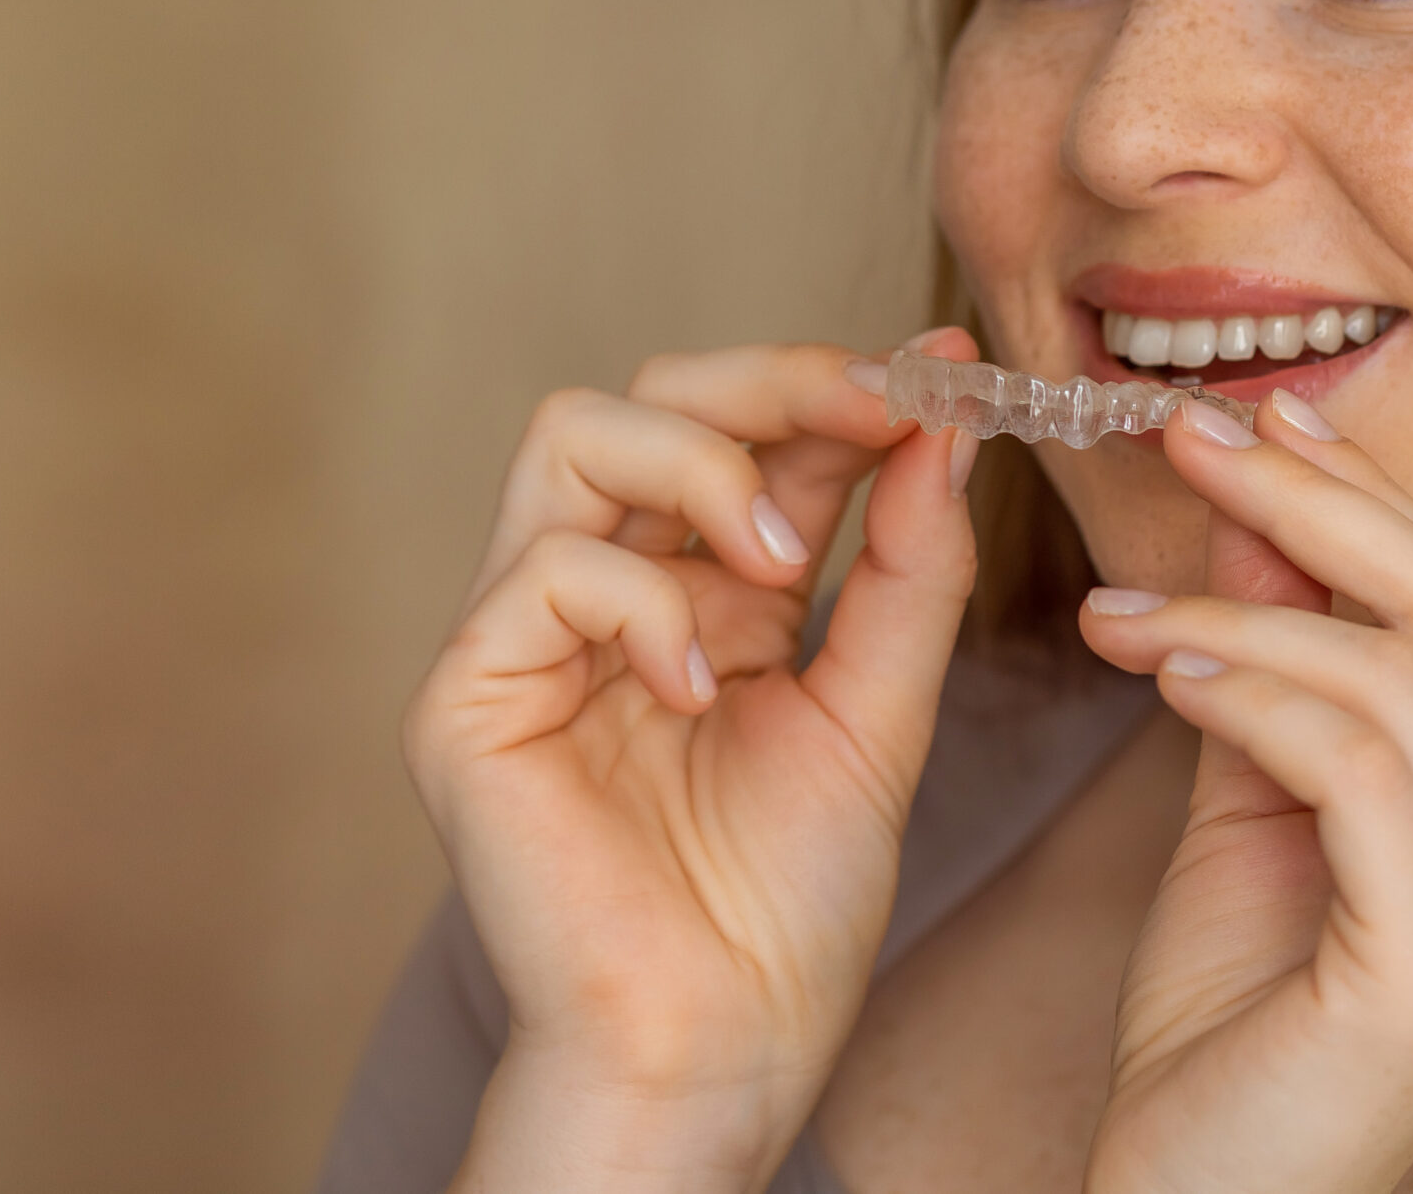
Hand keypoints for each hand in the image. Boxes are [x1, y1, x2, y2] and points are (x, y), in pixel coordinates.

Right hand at [402, 331, 981, 1193]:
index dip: (841, 384)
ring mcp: (530, 635)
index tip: (943, 364)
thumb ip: (909, 568)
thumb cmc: (788, 905)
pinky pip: (544, 568)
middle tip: (878, 412)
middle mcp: (613, 593)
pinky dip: (643, 600)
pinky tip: (699, 687)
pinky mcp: (468, 695)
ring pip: (574, 432)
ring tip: (784, 560)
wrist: (720, 1049)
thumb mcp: (880, 709)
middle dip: (775, 380)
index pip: (752, 431)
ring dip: (705, 465)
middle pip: (652, 392)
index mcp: (707, 593)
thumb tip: (940, 420)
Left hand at [1076, 391, 1412, 1193]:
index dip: (1360, 497)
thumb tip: (1256, 511)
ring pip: (1397, 679)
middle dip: (1312, 503)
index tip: (1250, 421)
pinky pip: (1354, 765)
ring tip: (1120, 615)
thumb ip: (1267, 670)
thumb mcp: (1249, 811)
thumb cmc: (1224, 1034)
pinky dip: (1248, 693)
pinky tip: (1160, 673)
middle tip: (1186, 437)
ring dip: (1239, 613)